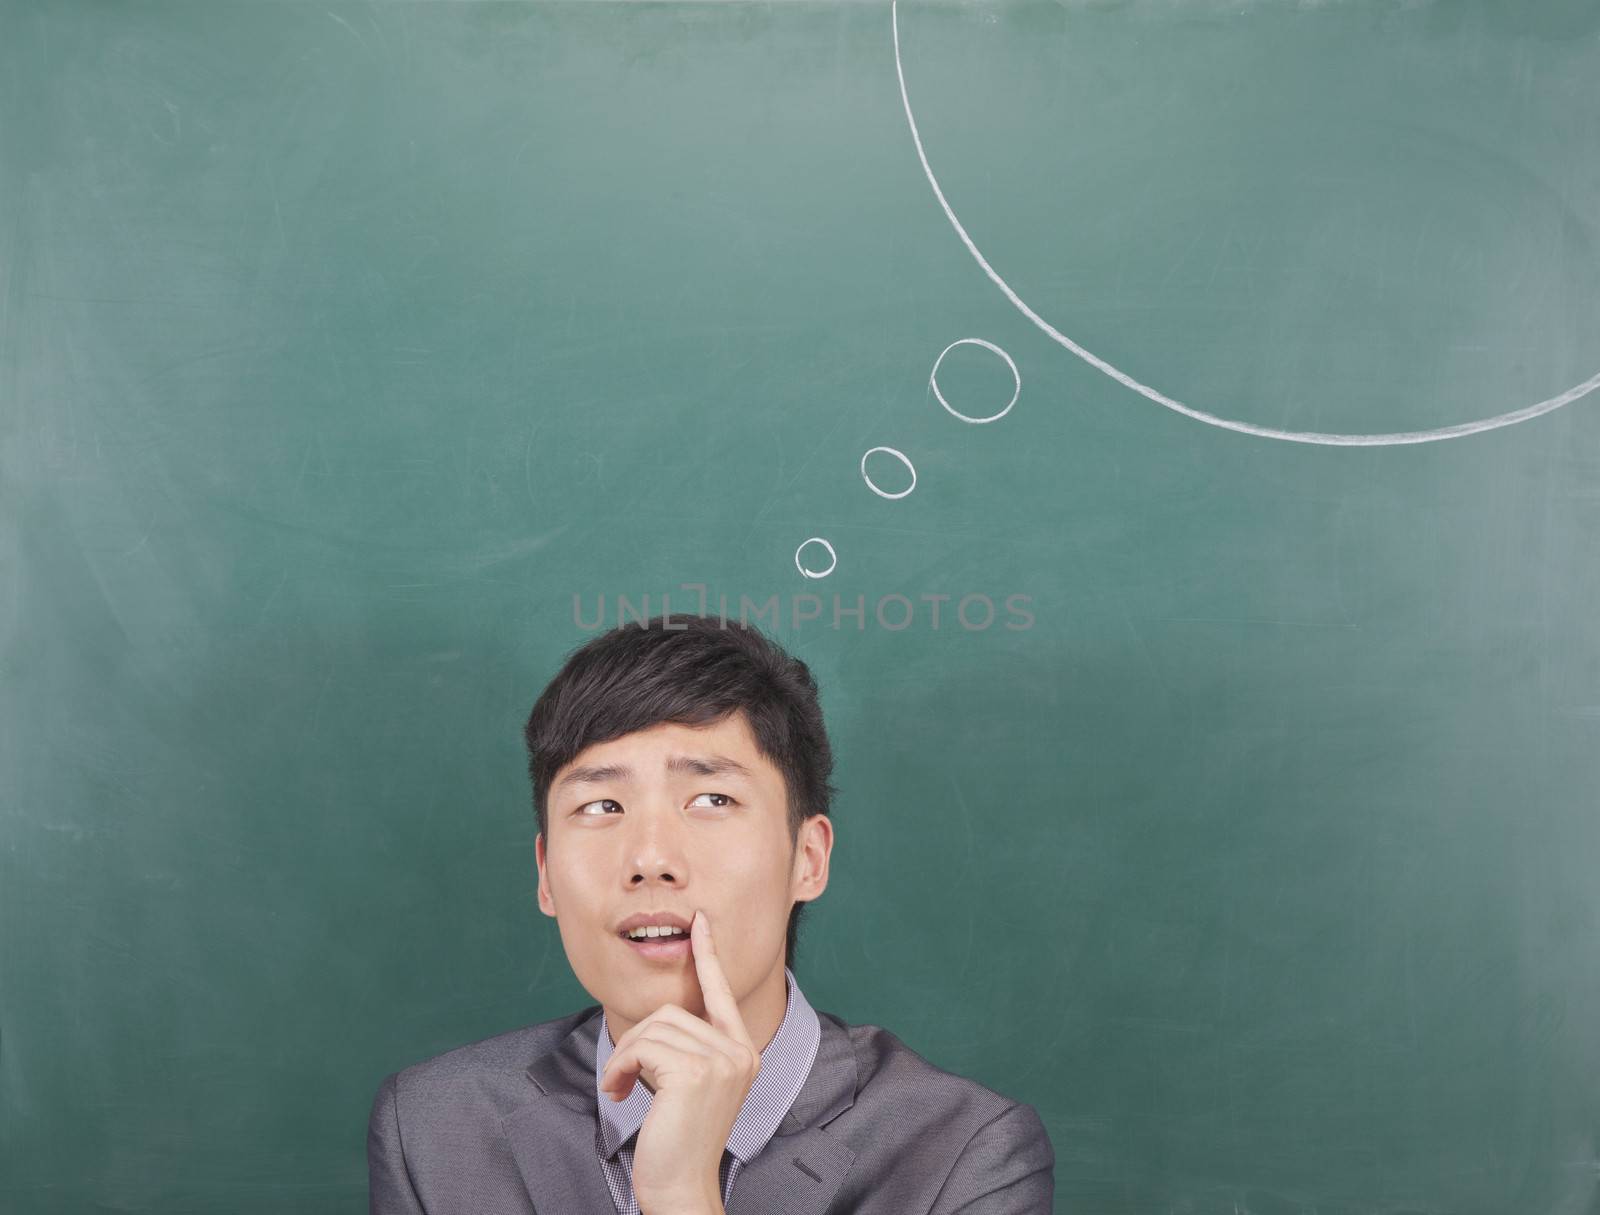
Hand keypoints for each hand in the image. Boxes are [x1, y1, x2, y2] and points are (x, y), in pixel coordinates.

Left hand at [598, 910, 758, 1214]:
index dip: (708, 955)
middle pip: (671, 1011)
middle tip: (624, 1079)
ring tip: (621, 1088)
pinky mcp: (695, 1073)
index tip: (700, 923)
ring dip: (624, 1058)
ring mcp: (721, 1061)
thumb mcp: (691, 1084)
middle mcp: (739, 1051)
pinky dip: (619, 1068)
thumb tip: (663, 1015)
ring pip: (652, 1028)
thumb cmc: (678, 1139)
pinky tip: (618, 1094)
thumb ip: (689, 1047)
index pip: (722, 992)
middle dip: (636, 1042)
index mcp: (743, 1051)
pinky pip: (641, 1047)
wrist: (681, 1187)